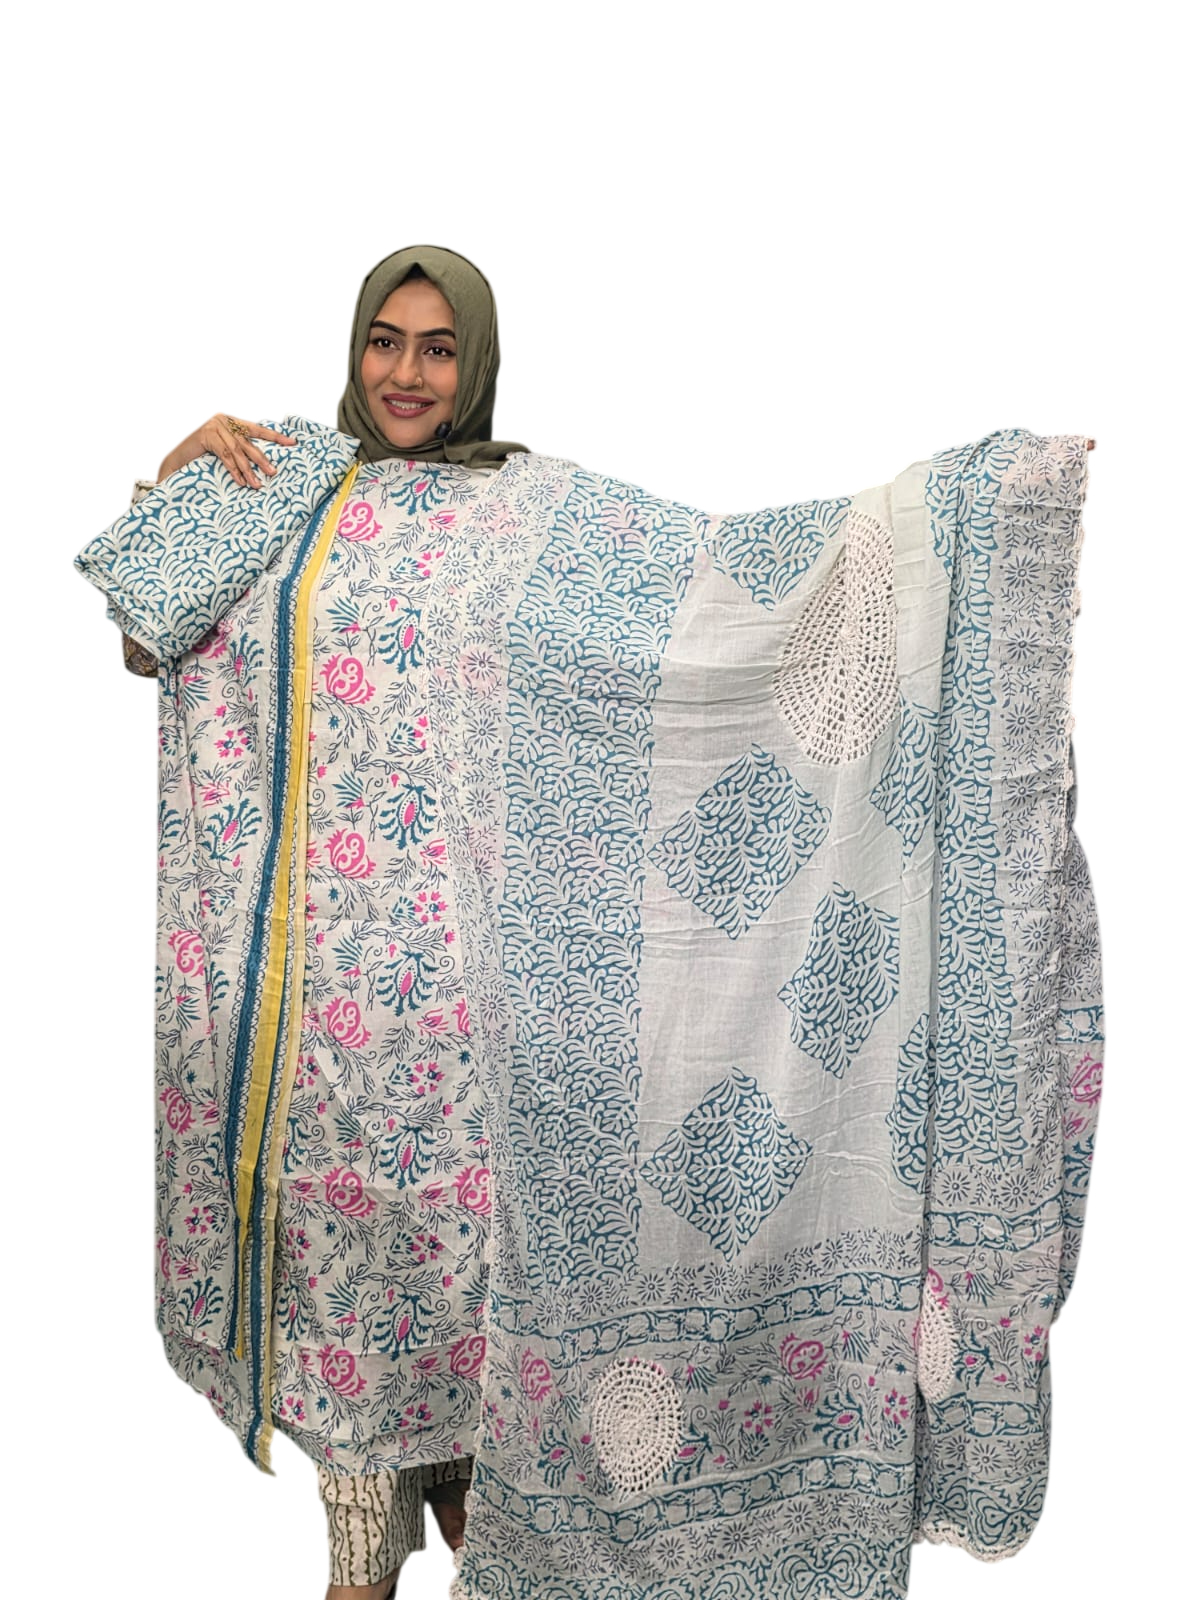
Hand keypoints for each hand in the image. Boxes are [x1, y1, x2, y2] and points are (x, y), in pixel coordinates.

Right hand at [158, 416, 297, 487]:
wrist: (176, 460)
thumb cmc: (202, 457)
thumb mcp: (224, 449)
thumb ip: (240, 449)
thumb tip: (266, 462)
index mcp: (231, 421)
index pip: (257, 429)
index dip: (275, 437)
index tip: (292, 442)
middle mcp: (223, 420)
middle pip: (247, 442)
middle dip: (261, 459)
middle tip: (273, 472)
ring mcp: (213, 426)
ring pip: (236, 451)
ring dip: (248, 470)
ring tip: (257, 484)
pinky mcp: (205, 435)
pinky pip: (224, 455)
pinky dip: (234, 470)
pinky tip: (241, 481)